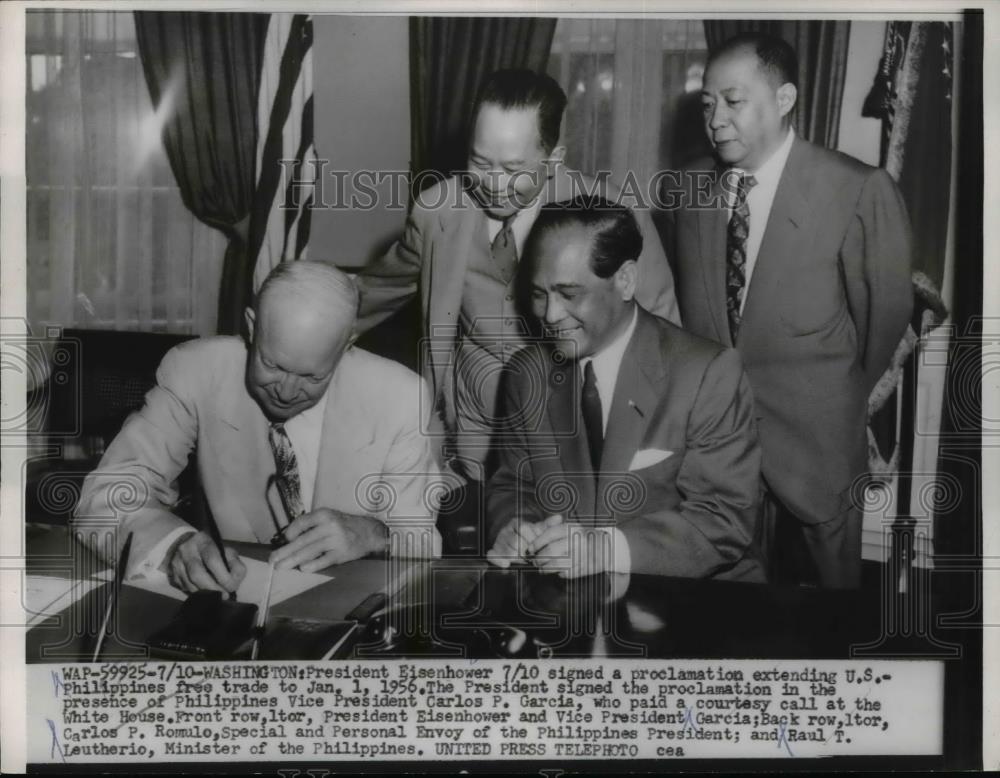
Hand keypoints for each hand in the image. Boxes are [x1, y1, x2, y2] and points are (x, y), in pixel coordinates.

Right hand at [166, 531, 245, 593]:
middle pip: (197, 574)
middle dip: (213, 588)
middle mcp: (186, 550)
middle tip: (223, 595)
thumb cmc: (211, 550)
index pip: (212, 559)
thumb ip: (234, 563)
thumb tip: (235, 579)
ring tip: (216, 595)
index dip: (223, 576)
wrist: (186, 544)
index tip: (231, 587)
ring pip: (189, 584)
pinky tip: (204, 593)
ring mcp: (176, 562)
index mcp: (203, 541)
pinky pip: (184, 588)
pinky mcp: (171, 574)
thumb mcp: (226, 551)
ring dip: (205, 594)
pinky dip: (196, 593)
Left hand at [269, 508, 386, 572]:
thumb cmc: (345, 526)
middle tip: (273, 559)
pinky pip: (323, 560)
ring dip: (293, 560)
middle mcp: (330, 526)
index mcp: (324, 514)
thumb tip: (288, 540)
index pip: (301, 523)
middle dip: (285, 551)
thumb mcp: (329, 518)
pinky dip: (312, 565)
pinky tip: (303, 568)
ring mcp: (336, 540)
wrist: (369, 533)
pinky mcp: (342, 553)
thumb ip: (311, 526)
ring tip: (281, 566)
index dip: (289, 532)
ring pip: (310, 551)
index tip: (284, 540)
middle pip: (302, 540)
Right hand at [486, 514, 561, 567]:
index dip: (532, 540)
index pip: (524, 529)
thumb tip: (558, 518)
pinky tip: (506, 564)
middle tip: (532, 556)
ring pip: (508, 552)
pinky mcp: (493, 551)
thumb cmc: (528, 537)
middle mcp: (506, 531)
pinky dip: (499, 561)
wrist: (514, 540)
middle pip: (517, 543)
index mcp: (517, 523)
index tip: (537, 546)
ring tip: (525, 561)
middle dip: (526, 552)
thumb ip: (547, 526)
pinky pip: (492, 555)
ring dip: (518, 559)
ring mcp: (499, 541)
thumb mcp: (537, 530)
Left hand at [529, 517, 619, 578]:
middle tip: (534, 561)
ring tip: (542, 568)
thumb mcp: (570, 527)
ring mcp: (583, 555)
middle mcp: (578, 540)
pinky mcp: (586, 568)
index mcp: (573, 528)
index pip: (550, 535)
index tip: (530, 549)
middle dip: (539, 558)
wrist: (606, 546)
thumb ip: (552, 530)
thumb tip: (532, 541)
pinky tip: (557, 571)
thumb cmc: (582, 536)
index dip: (537, 543)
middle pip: (551, 551)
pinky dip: (559, 573)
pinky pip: (566, 573)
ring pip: (557, 564)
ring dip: (546, 568)